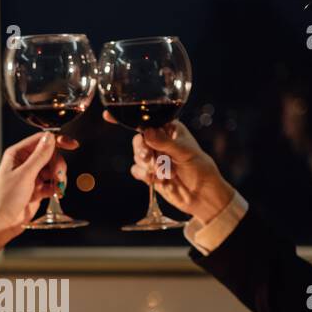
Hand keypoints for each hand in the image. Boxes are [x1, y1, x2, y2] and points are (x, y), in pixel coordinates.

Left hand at [0, 130, 79, 235]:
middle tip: (58, 176)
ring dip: (59, 178)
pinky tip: (55, 194)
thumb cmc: (4, 199)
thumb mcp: (24, 175)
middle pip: (51, 155)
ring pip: (53, 170)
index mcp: (18, 154)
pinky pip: (52, 184)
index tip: (72, 145)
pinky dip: (56, 188)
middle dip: (58, 165)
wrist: (0, 223)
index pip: (41, 140)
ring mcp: (31, 177)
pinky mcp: (36, 189)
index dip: (58, 141)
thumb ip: (39, 156)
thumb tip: (51, 138)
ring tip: (57, 187)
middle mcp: (25, 163)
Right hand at [102, 113, 234, 223]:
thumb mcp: (185, 153)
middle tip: (149, 158)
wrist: (203, 195)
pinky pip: (137, 171)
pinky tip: (157, 180)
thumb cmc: (201, 168)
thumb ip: (165, 143)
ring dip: (148, 165)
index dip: (130, 118)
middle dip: (142, 149)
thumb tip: (147, 132)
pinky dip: (145, 176)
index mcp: (170, 130)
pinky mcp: (150, 174)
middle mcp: (160, 142)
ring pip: (137, 157)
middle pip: (138, 140)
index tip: (108, 116)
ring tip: (164, 172)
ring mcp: (154, 158)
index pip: (147, 120)